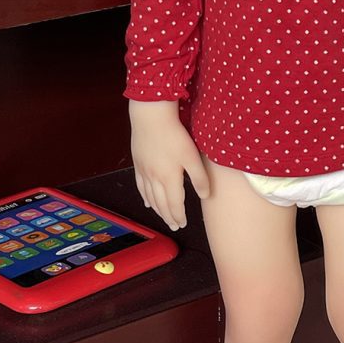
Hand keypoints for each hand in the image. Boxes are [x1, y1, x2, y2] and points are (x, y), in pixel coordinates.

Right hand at [129, 100, 210, 231]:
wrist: (151, 116)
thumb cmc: (174, 134)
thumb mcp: (192, 156)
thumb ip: (199, 178)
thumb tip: (205, 196)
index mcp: (169, 178)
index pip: (174, 204)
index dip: (179, 216)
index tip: (183, 224)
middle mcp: (154, 179)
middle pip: (161, 204)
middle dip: (168, 217)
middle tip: (174, 226)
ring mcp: (144, 171)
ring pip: (149, 197)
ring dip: (157, 210)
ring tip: (163, 217)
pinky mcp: (138, 163)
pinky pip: (140, 186)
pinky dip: (144, 197)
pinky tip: (146, 201)